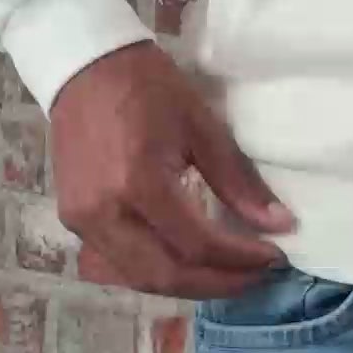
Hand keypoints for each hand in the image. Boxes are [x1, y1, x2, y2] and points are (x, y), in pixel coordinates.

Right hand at [51, 41, 296, 298]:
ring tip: (229, 276)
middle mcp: (103, 214)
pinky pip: (115, 266)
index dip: (240, 258)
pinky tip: (185, 265)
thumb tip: (279, 223)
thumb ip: (237, 180)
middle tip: (258, 278)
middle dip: (217, 284)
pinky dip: (154, 274)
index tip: (276, 258)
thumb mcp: (200, 125)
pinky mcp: (72, 221)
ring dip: (186, 285)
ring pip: (137, 279)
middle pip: (165, 275)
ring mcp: (80, 222)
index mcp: (137, 183)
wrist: (86, 66)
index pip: (196, 244)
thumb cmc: (148, 86)